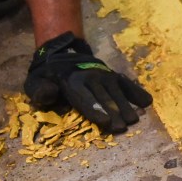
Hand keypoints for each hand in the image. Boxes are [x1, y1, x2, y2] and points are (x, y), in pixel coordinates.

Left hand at [25, 32, 152, 133]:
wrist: (61, 53)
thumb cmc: (47, 76)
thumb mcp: (34, 82)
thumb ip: (40, 90)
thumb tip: (50, 93)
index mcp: (70, 81)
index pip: (83, 97)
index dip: (94, 110)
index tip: (106, 121)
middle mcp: (90, 76)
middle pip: (103, 96)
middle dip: (113, 111)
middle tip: (123, 127)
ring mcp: (103, 74)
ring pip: (116, 91)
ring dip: (125, 105)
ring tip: (133, 119)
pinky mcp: (112, 74)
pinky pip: (126, 83)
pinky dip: (136, 91)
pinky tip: (147, 102)